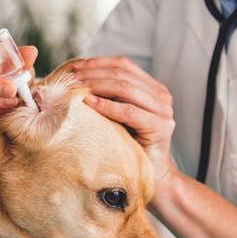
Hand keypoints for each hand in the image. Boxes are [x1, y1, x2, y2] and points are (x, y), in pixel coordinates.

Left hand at [73, 56, 177, 190]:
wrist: (153, 175)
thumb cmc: (131, 146)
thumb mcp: (119, 115)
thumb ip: (110, 96)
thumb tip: (78, 77)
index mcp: (154, 88)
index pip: (124, 65)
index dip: (99, 62)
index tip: (75, 66)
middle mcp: (162, 96)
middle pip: (123, 74)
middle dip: (94, 73)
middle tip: (72, 76)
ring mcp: (164, 111)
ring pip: (126, 89)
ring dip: (98, 85)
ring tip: (78, 87)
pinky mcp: (161, 127)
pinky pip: (129, 111)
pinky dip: (108, 106)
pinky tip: (90, 103)